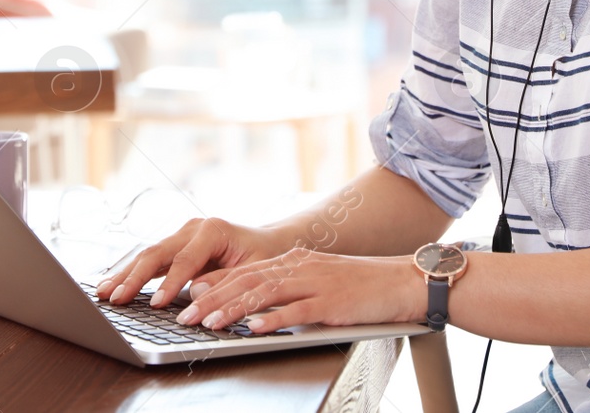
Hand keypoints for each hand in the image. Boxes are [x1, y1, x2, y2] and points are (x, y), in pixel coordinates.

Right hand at [94, 216, 292, 308]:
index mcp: (212, 230)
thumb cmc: (264, 256)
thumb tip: (194, 293)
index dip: (170, 283)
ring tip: (103, 293)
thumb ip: (224, 280)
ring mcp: (180, 236)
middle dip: (135, 277)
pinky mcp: (174, 248)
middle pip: (157, 253)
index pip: (185, 259)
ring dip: (124, 275)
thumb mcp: (253, 270)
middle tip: (116, 298)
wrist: (268, 243)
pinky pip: (149, 262)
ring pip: (147, 255)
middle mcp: (192, 229)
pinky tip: (112, 285)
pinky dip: (130, 274)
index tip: (156, 304)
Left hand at [172, 248, 424, 333]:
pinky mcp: (333, 303)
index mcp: (294, 261)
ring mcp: (316, 283)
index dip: (214, 283)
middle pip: (247, 280)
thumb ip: (289, 288)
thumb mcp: (319, 279)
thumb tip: (256, 305)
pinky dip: (274, 319)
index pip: (245, 271)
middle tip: (185, 314)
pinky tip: (255, 328)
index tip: (188, 294)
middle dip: (212, 298)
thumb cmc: (362, 286)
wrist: (403, 282)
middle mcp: (300, 267)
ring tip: (210, 322)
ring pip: (265, 294)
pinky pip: (298, 311)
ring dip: (234, 309)